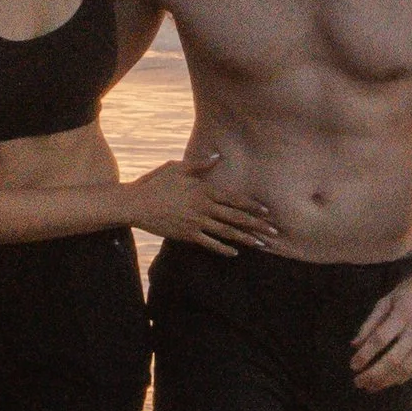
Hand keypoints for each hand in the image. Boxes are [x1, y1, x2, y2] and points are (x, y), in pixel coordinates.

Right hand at [125, 154, 278, 256]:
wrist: (136, 204)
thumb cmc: (156, 182)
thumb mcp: (177, 168)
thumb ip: (200, 164)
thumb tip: (218, 157)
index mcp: (203, 190)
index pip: (234, 199)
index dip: (252, 205)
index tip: (268, 211)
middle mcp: (203, 208)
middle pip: (236, 217)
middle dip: (257, 225)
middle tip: (275, 232)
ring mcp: (196, 223)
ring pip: (226, 232)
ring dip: (246, 239)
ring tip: (262, 245)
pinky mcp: (187, 235)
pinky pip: (209, 244)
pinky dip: (223, 249)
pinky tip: (236, 253)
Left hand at [350, 271, 411, 390]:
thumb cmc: (407, 294)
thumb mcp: (385, 301)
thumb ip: (370, 323)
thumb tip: (354, 345)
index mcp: (403, 314)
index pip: (380, 339)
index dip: (365, 355)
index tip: (352, 366)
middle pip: (393, 359)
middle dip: (374, 374)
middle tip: (358, 382)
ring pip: (406, 368)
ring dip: (386, 381)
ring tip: (370, 386)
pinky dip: (401, 378)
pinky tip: (388, 382)